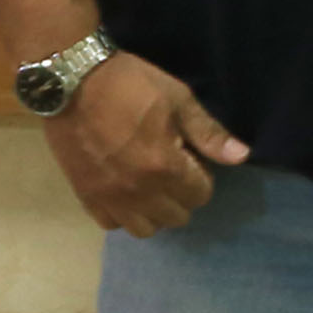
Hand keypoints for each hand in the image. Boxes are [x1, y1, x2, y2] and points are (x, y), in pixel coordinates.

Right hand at [44, 51, 248, 238]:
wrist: (71, 82)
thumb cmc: (131, 85)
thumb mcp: (178, 99)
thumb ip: (208, 133)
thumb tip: (241, 157)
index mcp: (164, 167)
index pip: (199, 195)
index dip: (202, 177)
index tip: (191, 158)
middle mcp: (137, 191)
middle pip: (176, 217)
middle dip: (182, 196)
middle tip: (173, 171)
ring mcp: (109, 197)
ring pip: (144, 229)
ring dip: (154, 212)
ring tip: (151, 186)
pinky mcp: (85, 196)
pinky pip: (111, 224)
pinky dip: (123, 214)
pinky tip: (125, 192)